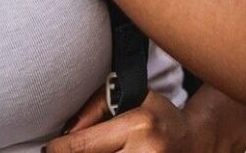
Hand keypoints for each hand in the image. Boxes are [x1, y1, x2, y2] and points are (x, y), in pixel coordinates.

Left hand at [47, 90, 189, 152]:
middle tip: (68, 151)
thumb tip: (66, 133)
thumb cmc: (158, 118)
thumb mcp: (132, 98)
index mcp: (139, 126)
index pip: (79, 146)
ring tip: (90, 152)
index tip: (53, 148)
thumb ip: (96, 106)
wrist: (192, 142)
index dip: (57, 149)